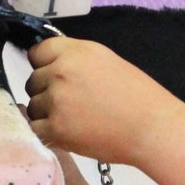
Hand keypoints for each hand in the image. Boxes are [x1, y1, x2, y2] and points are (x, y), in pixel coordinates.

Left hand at [24, 37, 184, 167]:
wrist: (151, 127)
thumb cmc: (137, 95)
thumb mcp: (105, 60)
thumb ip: (75, 60)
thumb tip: (51, 66)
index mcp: (75, 51)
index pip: (37, 53)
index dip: (44, 66)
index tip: (56, 77)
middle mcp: (60, 71)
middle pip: (33, 80)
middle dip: (46, 91)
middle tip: (71, 103)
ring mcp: (56, 100)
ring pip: (32, 106)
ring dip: (46, 114)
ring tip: (72, 120)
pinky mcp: (55, 128)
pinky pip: (36, 128)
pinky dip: (48, 133)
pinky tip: (67, 133)